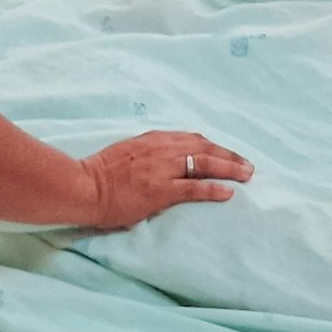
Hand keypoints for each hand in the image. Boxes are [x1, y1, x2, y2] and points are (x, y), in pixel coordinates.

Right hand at [77, 131, 252, 229]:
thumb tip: (166, 158)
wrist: (83, 186)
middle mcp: (162, 149)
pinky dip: (214, 188)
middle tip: (248, 165)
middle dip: (230, 155)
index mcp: (154, 139)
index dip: (214, 146)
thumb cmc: (100, 173)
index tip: (227, 153)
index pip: (193, 138)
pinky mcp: (160, 190)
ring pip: (205, 163)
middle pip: (205, 147)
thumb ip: (149, 152)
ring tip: (247, 175)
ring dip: (230, 168)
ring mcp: (162, 169)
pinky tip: (228, 193)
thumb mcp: (128, 152)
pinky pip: (194, 187)